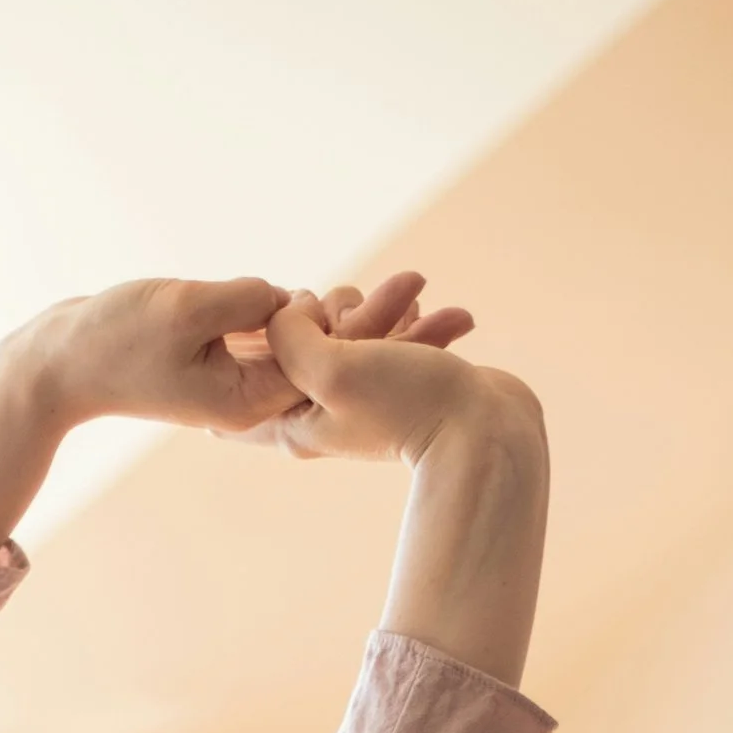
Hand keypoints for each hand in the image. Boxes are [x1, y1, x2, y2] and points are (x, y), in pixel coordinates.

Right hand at [35, 278, 305, 435]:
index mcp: (247, 403)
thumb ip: (250, 299)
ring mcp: (228, 383)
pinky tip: (228, 293)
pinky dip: (250, 308)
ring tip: (248, 290)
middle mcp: (244, 401)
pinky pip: (252, 330)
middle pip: (306, 358)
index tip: (302, 293)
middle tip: (296, 286)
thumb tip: (289, 297)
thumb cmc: (117, 338)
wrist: (61, 361)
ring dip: (276, 307)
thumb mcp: (189, 309)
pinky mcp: (212, 362)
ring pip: (280, 337)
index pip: (317, 366)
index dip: (320, 325)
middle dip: (306, 318)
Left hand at [247, 278, 537, 467]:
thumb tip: (290, 312)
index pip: (241, 390)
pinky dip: (411, 319)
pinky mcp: (399, 383)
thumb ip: (291, 336)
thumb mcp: (332, 367)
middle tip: (365, 315)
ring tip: (415, 301)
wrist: (491, 431)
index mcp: (291, 424)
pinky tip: (433, 310)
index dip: (256, 346)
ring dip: (385, 307)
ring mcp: (362, 398)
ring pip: (349, 331)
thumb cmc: (411, 404)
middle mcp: (320, 414)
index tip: (290, 327)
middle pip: (298, 344)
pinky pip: (389, 336)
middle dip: (338, 313)